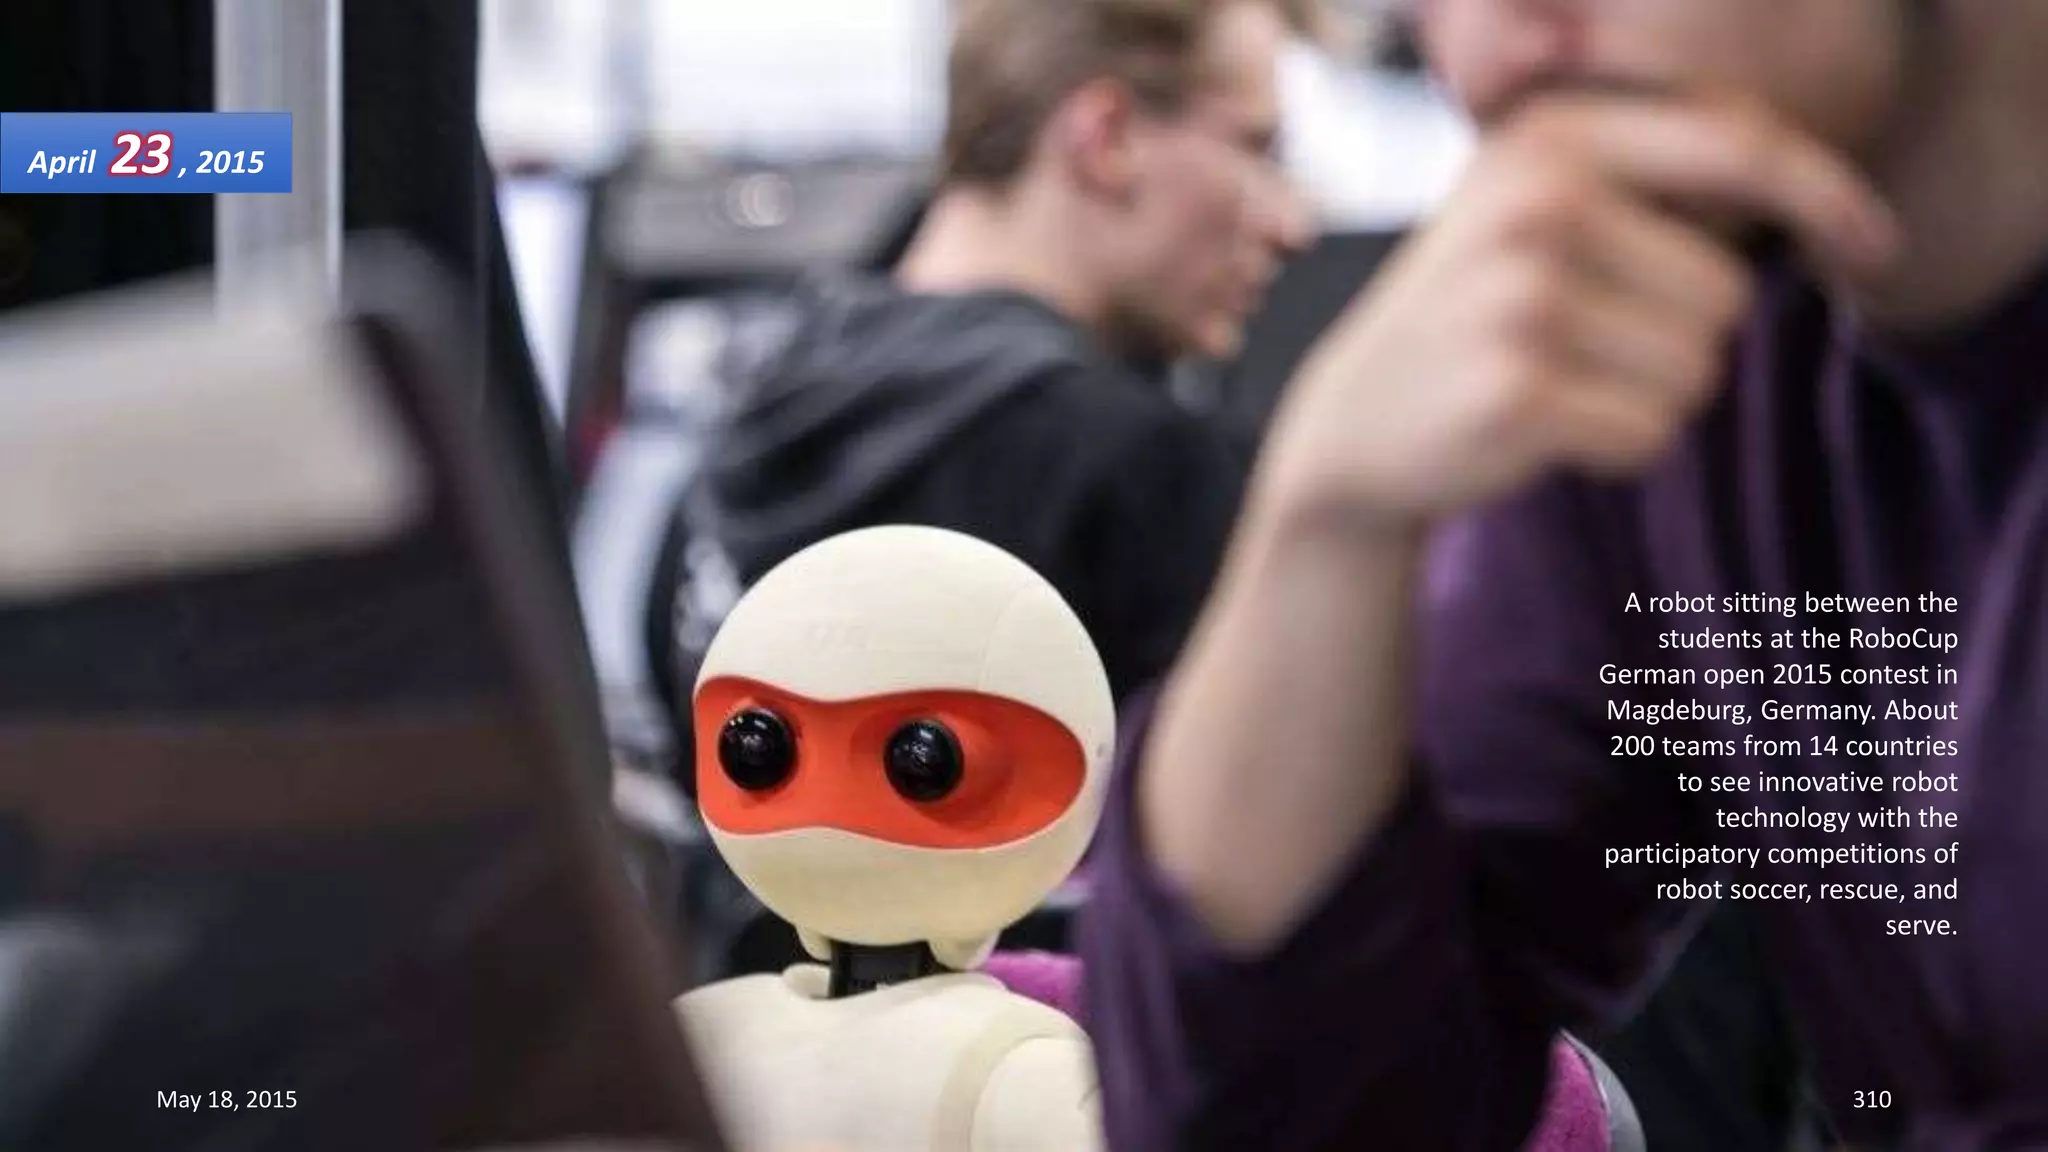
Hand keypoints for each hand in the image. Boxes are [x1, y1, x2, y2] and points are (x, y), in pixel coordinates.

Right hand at [1254, 90, 1900, 533]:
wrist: (1354, 422)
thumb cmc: (1481, 313)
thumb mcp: (1542, 206)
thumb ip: (1659, 172)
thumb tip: (1822, 195)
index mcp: (1551, 136)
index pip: (1744, 148)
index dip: (1830, 200)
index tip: (1877, 249)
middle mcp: (1535, 203)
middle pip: (1729, 293)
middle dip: (1681, 337)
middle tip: (1582, 346)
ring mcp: (1521, 297)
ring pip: (1699, 372)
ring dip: (1650, 395)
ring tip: (1561, 383)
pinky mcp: (1517, 392)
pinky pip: (1653, 435)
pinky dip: (1617, 447)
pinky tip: (1542, 428)